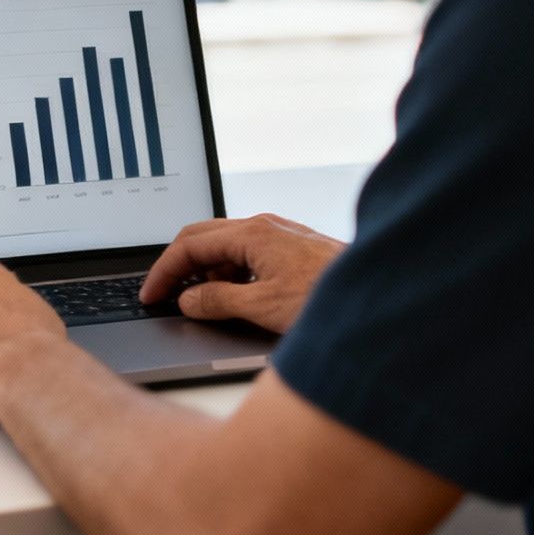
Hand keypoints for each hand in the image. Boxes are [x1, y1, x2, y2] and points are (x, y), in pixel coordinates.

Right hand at [139, 214, 344, 334]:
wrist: (382, 296)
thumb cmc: (329, 299)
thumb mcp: (263, 307)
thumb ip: (218, 302)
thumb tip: (188, 301)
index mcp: (252, 234)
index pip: (189, 246)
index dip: (164, 272)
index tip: (151, 295)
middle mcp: (264, 227)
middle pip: (202, 238)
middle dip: (178, 266)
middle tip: (163, 294)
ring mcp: (280, 236)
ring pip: (226, 247)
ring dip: (206, 272)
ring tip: (203, 303)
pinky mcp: (293, 249)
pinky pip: (248, 255)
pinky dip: (230, 274)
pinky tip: (236, 297)